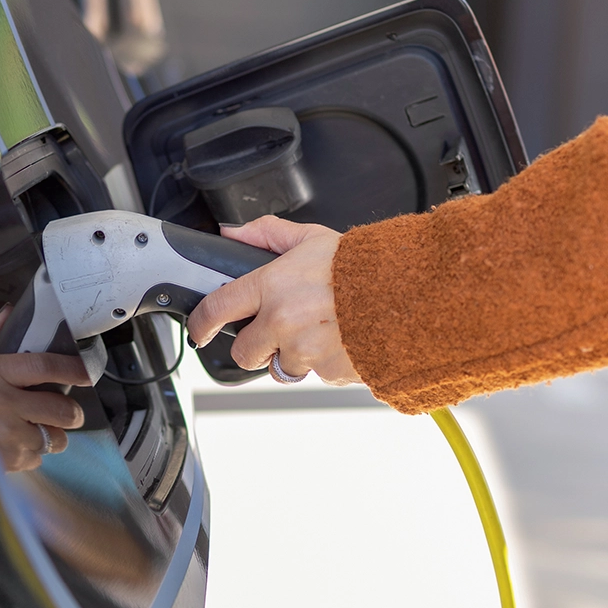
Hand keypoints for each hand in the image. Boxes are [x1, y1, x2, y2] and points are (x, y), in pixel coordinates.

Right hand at [0, 310, 92, 470]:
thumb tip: (7, 315)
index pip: (47, 367)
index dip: (73, 370)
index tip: (85, 373)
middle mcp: (2, 407)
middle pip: (62, 410)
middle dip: (68, 411)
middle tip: (61, 409)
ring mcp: (4, 439)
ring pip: (53, 440)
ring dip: (48, 435)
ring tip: (31, 429)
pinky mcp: (1, 465)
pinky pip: (34, 461)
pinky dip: (28, 455)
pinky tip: (11, 445)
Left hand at [187, 216, 359, 383]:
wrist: (408, 293)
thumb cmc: (363, 265)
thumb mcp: (312, 238)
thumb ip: (267, 234)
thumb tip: (233, 234)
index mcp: (272, 286)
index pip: (217, 310)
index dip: (201, 325)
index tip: (199, 331)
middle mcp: (282, 321)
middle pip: (243, 352)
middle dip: (254, 345)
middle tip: (277, 330)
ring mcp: (304, 350)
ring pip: (282, 365)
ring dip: (294, 354)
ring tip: (322, 329)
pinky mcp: (327, 371)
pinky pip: (316, 373)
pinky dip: (325, 361)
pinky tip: (343, 339)